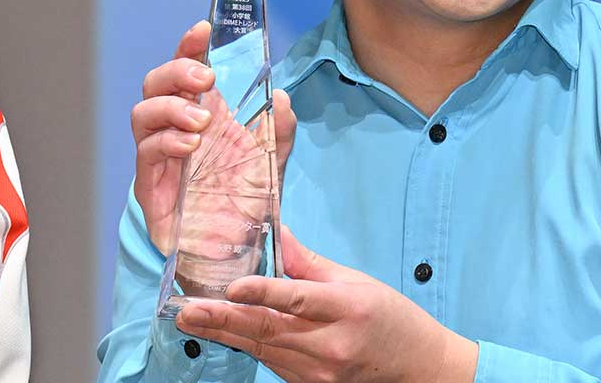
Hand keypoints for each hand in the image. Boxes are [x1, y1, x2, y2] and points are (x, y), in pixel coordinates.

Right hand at [131, 20, 296, 254]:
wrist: (238, 244)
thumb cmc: (246, 192)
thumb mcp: (273, 153)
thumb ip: (279, 124)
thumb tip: (280, 99)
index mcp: (201, 109)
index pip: (186, 68)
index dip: (189, 46)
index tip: (202, 30)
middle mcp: (174, 126)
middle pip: (155, 83)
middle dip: (176, 71)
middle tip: (205, 78)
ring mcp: (159, 155)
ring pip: (142, 114)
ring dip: (171, 107)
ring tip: (201, 120)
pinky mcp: (151, 185)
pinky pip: (145, 154)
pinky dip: (166, 143)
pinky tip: (190, 146)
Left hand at [177, 226, 478, 382]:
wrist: (414, 366)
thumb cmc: (389, 316)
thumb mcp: (356, 280)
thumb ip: (309, 263)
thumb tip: (276, 233)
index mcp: (347, 308)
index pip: (298, 299)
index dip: (264, 294)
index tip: (232, 288)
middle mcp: (330, 344)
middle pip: (269, 329)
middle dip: (223, 318)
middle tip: (186, 308)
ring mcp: (318, 371)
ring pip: (263, 348)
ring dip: (224, 333)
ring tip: (190, 319)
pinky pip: (271, 361)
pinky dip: (245, 344)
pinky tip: (220, 332)